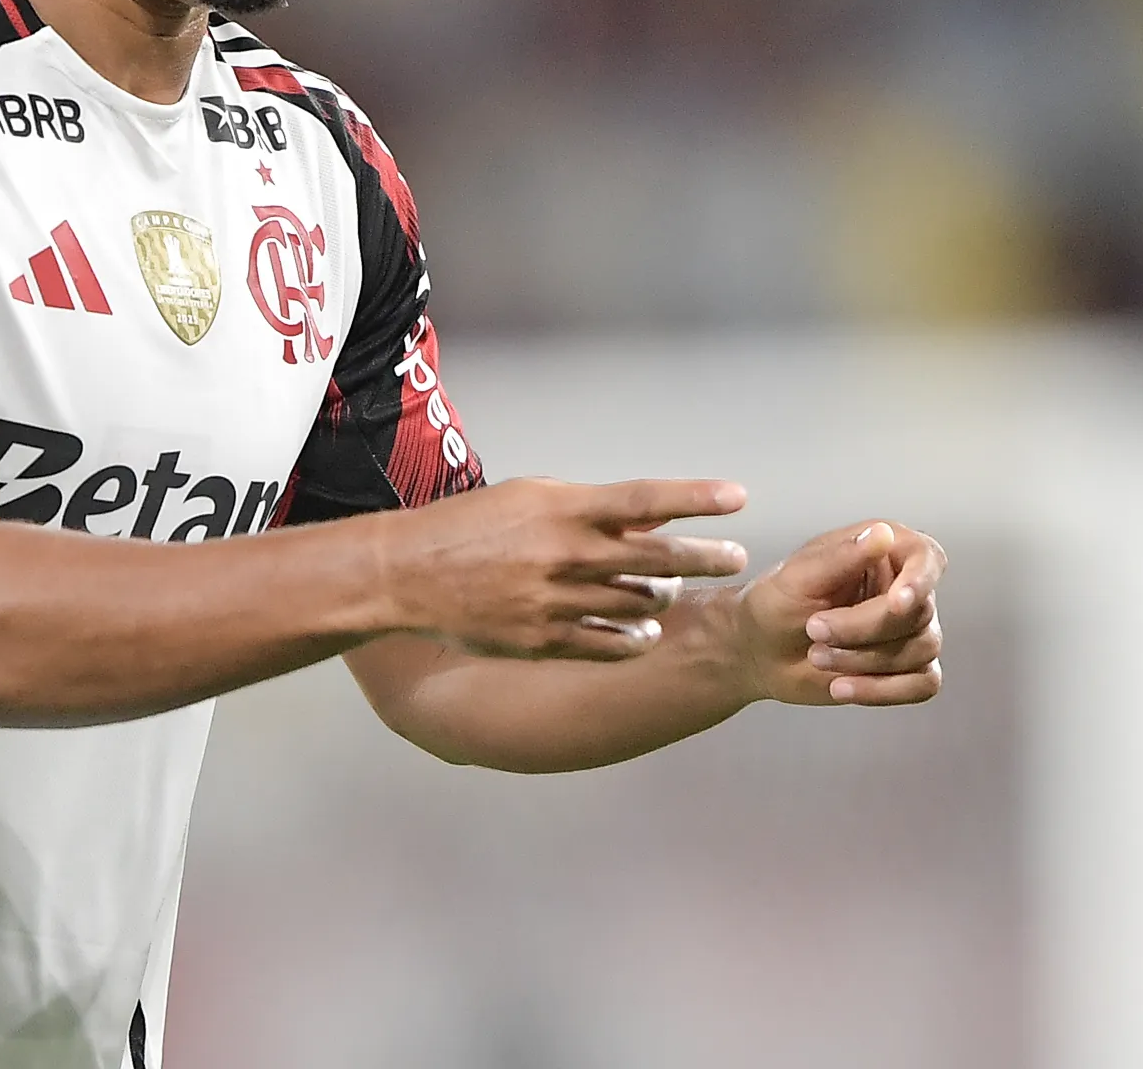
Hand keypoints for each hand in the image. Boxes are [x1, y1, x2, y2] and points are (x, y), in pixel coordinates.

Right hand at [381, 476, 750, 660]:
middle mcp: (564, 555)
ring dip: (665, 597)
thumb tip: (650, 516)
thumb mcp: (528, 499)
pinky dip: (636, 638)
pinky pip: (612, 644)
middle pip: (659, 559)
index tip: (738, 497)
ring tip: (669, 592)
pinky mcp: (544, 640)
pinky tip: (642, 632)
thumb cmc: (468, 527)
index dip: (695, 498)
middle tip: (734, 558)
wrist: (405, 574)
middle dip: (707, 558)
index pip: (644, 500)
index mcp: (560, 510)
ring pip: (641, 604)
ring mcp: (555, 602)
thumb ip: (589, 509)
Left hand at [733, 520, 944, 706]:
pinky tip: (841, 688)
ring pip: (922, 650)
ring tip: (816, 656)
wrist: (757, 652)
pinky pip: (923, 684)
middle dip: (863, 629)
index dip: (920, 579)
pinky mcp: (907, 669)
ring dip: (865, 661)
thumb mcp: (797, 577)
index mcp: (881, 552)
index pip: (926, 557)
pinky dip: (882, 690)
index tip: (896, 602)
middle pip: (918, 613)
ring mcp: (909, 631)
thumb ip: (842, 557)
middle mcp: (903, 588)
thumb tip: (882, 533)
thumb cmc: (774, 603)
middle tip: (813, 629)